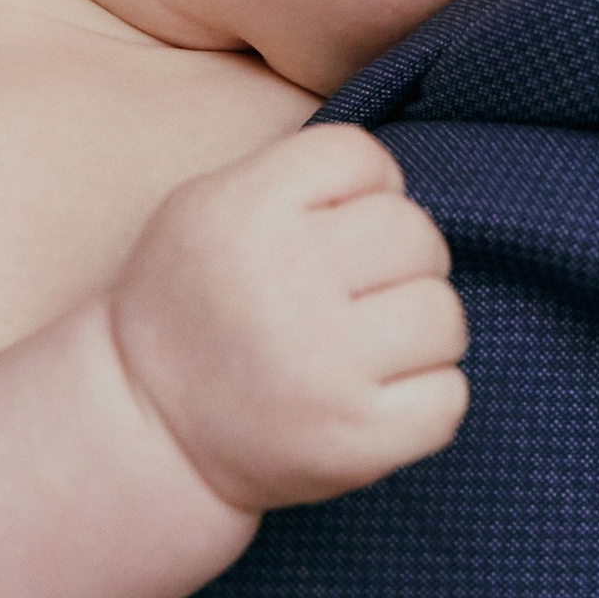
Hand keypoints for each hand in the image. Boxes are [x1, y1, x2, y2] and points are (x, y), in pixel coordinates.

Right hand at [108, 123, 467, 512]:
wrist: (150, 432)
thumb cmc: (192, 309)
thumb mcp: (205, 210)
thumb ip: (293, 180)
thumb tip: (397, 184)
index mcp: (246, 215)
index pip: (361, 157)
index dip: (363, 187)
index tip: (334, 227)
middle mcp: (288, 284)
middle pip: (414, 232)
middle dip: (400, 259)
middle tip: (357, 294)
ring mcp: (327, 369)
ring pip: (443, 314)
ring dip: (419, 329)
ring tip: (368, 347)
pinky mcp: (358, 440)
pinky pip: (448, 394)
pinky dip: (424, 396)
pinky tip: (375, 396)